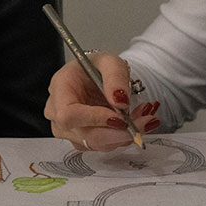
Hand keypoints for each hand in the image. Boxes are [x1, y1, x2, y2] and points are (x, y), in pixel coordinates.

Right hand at [44, 52, 161, 151]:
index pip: (69, 114)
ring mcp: (69, 130)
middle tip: (146, 121)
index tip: (121, 118)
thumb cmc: (97, 68)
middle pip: (85, 135)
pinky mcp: (83, 139)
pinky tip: (135, 123)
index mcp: (60, 89)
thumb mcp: (110, 61)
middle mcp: (58, 113)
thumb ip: (115, 77)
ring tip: (144, 117)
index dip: (94, 119)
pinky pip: (105, 145)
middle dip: (120, 132)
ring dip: (125, 135)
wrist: (97, 76)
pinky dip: (123, 137)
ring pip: (98, 144)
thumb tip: (120, 101)